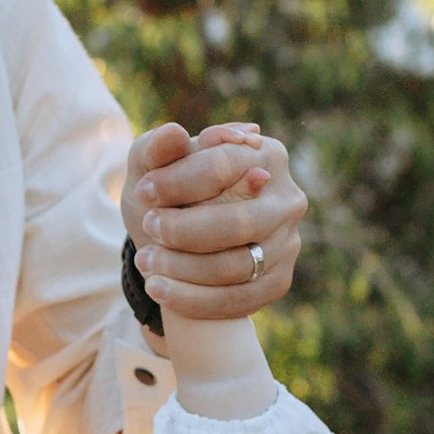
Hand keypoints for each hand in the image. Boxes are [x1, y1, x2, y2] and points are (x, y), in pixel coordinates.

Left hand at [122, 120, 306, 322]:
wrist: (176, 241)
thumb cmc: (168, 193)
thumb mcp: (152, 165)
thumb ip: (157, 148)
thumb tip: (174, 134)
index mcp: (264, 154)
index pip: (226, 165)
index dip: (181, 180)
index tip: (145, 191)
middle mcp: (286, 199)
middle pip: (239, 222)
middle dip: (184, 230)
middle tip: (149, 227)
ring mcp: (288, 243)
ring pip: (237, 266)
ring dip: (183, 268)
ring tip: (146, 261)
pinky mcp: (278, 282)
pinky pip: (238, 299)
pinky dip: (192, 298)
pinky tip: (159, 289)